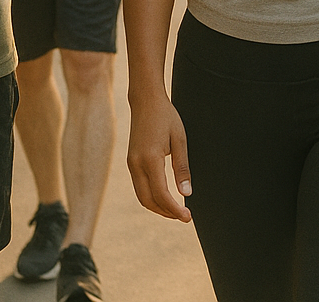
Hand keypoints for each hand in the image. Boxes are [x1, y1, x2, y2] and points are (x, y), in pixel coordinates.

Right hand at [126, 89, 192, 221]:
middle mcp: (136, 164)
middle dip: (166, 212)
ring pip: (142, 196)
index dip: (175, 209)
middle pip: (148, 200)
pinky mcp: (130, 162)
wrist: (145, 101)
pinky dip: (151, 197)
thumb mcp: (180, 140)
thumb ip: (182, 168)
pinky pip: (139, 187)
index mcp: (150, 159)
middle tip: (184, 217)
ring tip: (175, 210)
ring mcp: (131, 164)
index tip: (187, 216)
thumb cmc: (166, 117)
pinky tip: (164, 197)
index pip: (162, 194)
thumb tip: (186, 194)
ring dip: (157, 207)